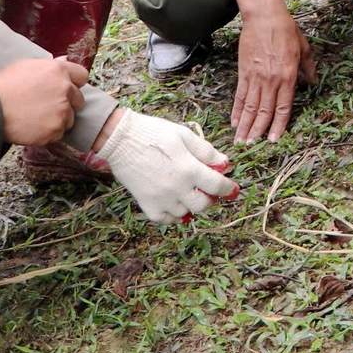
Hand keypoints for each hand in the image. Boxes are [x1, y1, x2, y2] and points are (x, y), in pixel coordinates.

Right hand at [0, 57, 86, 144]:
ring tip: (36, 118)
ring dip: (58, 120)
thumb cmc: (4, 85)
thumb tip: (65, 60)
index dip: (74, 84)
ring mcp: (62, 110)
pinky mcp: (55, 129)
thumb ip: (50, 65)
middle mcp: (65, 89)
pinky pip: (58, 133)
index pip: (82, 76)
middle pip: (78, 100)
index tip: (66, 89)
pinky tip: (32, 127)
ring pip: (70, 119)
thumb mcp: (26, 66)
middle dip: (67, 104)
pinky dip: (48, 133)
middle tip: (46, 107)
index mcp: (59, 70)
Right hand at [97, 110, 238, 223]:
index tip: (232, 189)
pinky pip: (165, 219)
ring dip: (191, 205)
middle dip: (210, 197)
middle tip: (206, 188)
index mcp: (189, 168)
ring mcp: (161, 198)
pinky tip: (174, 203)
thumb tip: (225, 164)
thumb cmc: (154, 133)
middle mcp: (177, 187)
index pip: (217, 186)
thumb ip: (206, 151)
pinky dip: (173, 215)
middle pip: (204, 204)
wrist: (121, 139)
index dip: (228, 188)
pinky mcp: (146, 204)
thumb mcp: (184, 135)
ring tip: (187, 192)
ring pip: (186, 213)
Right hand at [231, 4, 316, 144]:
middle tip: (252, 146)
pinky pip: (240, 95)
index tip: (274, 139)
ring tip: (241, 140)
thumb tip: (314, 82)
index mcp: (288, 77)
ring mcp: (256, 77)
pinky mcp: (244, 72)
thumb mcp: (304, 48)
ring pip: (250, 107)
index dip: (279, 126)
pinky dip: (237, 110)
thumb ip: (308, 68)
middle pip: (264, 112)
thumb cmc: (286, 30)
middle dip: (258, 131)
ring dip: (245, 125)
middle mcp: (272, 81)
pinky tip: (234, 121)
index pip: (283, 108)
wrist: (264, 16)